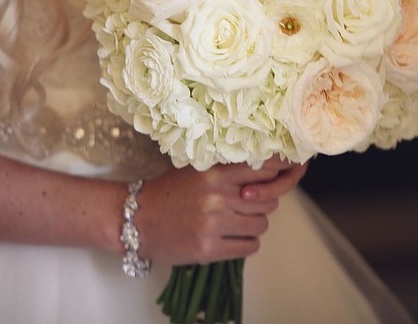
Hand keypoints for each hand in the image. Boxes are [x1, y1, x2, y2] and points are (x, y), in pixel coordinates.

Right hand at [136, 159, 306, 264]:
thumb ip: (230, 169)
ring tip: (236, 222)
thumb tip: (270, 169)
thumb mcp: (198, 171)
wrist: (136, 220)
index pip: (264, 169)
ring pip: (261, 225)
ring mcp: (213, 224)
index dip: (277, 172)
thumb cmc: (169, 193)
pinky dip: (245, 243)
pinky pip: (249, 246)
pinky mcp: (209, 249)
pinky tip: (231, 237)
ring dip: (254, 225)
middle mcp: (217, 197)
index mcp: (215, 173)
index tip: (280, 174)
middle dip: (262, 204)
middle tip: (246, 205)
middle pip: (268, 201)